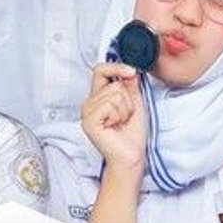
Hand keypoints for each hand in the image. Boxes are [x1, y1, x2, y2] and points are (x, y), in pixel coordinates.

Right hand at [79, 60, 145, 175]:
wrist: (132, 155)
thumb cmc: (133, 133)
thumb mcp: (135, 102)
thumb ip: (130, 85)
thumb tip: (129, 70)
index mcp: (98, 97)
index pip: (101, 70)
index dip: (116, 67)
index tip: (132, 72)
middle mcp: (89, 103)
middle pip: (114, 83)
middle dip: (127, 100)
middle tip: (125, 117)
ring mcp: (87, 112)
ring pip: (114, 94)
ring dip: (125, 109)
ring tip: (120, 123)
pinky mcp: (89, 121)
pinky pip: (109, 105)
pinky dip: (119, 115)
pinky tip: (115, 127)